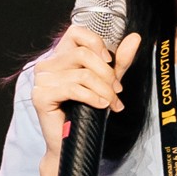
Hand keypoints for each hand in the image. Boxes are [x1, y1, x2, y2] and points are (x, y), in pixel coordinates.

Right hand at [31, 24, 144, 147]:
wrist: (72, 143)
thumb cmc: (86, 112)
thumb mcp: (107, 82)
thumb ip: (119, 61)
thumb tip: (135, 37)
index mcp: (59, 56)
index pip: (76, 32)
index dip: (96, 43)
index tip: (109, 62)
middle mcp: (47, 64)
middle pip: (84, 54)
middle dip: (107, 74)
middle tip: (117, 91)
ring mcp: (41, 80)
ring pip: (82, 74)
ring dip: (104, 90)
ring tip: (111, 103)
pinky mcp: (41, 95)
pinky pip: (73, 89)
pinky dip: (93, 97)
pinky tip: (101, 106)